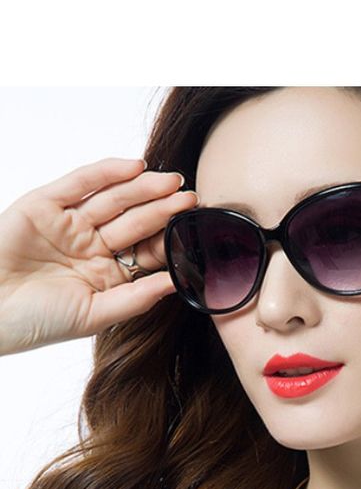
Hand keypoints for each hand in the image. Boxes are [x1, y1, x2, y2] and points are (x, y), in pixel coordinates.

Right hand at [0, 157, 197, 356]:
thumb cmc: (36, 321)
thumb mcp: (95, 314)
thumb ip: (137, 298)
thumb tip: (178, 282)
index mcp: (107, 274)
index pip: (146, 251)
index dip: (170, 239)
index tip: (196, 230)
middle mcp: (91, 246)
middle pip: (135, 221)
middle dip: (164, 209)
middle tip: (192, 199)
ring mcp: (69, 224)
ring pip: (113, 199)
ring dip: (144, 188)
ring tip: (173, 181)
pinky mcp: (44, 205)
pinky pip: (80, 183)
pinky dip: (107, 172)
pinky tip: (136, 167)